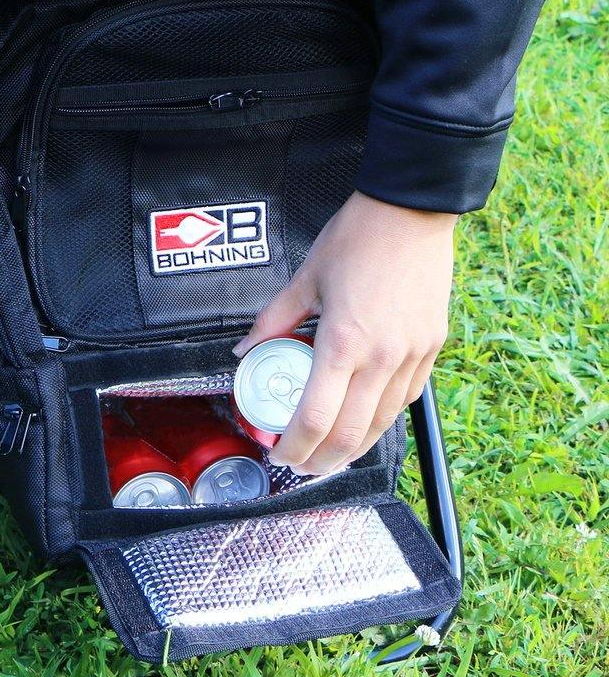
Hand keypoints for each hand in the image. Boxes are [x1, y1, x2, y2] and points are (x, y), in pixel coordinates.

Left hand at [233, 191, 455, 475]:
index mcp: (344, 342)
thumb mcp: (304, 279)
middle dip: (323, 461)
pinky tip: (364, 422)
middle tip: (302, 466)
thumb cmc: (358, 238)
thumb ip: (273, 321)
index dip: (296, 447)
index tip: (281, 454)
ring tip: (330, 454)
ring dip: (354, 448)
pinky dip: (381, 418)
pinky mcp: (431, 347)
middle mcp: (382, 356)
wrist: (412, 210)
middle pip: (351, 434)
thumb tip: (245, 350)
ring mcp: (412, 354)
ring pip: (383, 423)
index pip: (316, 419)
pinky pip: (406, 398)